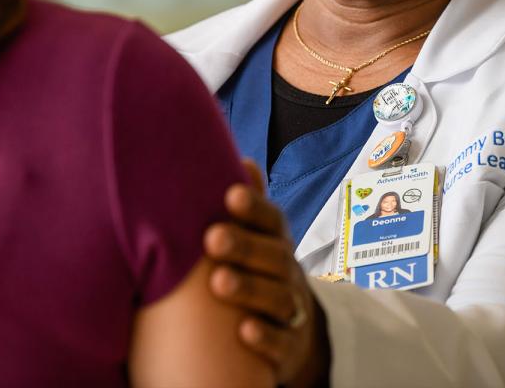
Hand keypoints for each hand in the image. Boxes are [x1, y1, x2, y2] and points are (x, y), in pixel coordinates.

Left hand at [204, 159, 329, 386]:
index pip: (272, 219)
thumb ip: (249, 203)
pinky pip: (282, 342)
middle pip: (273, 255)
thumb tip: (242, 159)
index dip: (255, 207)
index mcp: (276, 239)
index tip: (232, 195)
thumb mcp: (257, 235)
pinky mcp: (290, 345)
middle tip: (212, 237)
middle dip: (245, 246)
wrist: (291, 327)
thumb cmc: (259, 268)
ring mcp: (292, 307)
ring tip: (219, 283)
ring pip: (277, 296)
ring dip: (249, 289)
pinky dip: (265, 337)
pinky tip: (244, 331)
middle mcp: (287, 269)